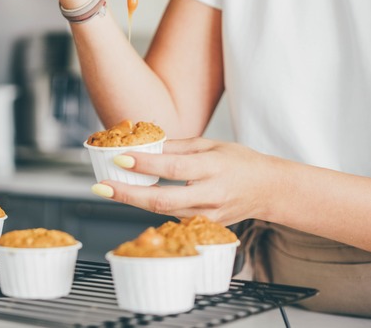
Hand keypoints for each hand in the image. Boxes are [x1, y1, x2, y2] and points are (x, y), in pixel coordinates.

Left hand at [92, 138, 282, 224]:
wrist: (269, 190)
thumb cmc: (240, 162)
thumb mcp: (211, 144)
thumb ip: (178, 146)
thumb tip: (146, 144)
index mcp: (212, 168)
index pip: (173, 167)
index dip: (145, 164)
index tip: (120, 157)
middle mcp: (210, 195)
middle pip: (162, 200)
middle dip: (127, 194)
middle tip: (101, 186)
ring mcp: (208, 215)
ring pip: (163, 211)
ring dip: (134, 200)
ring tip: (109, 188)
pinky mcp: (206, 225)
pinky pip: (173, 216)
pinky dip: (152, 206)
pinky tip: (136, 196)